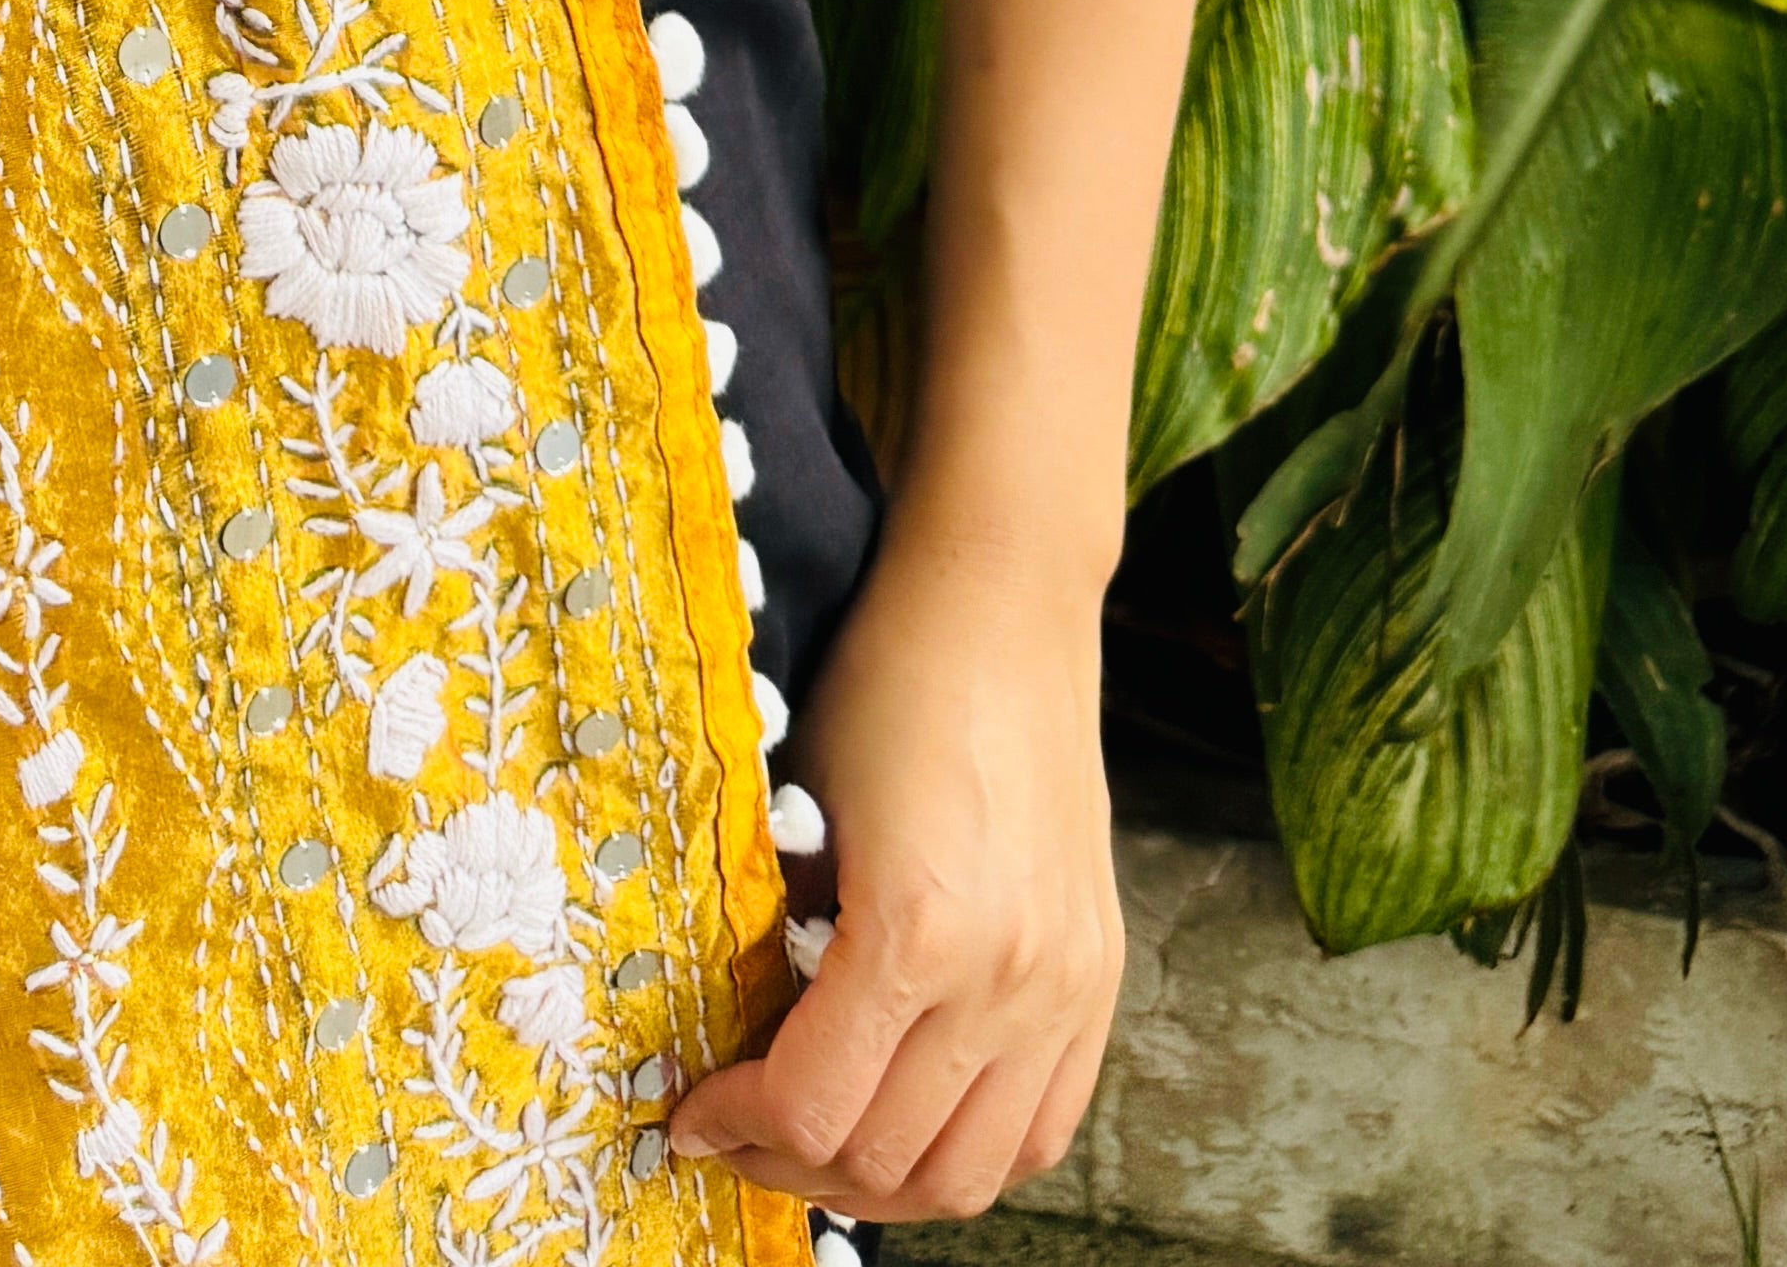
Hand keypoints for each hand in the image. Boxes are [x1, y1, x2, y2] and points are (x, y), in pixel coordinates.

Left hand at [664, 521, 1126, 1228]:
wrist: (1003, 604)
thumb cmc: (885, 681)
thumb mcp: (797, 802)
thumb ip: (780, 939)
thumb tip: (732, 1044)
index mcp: (920, 930)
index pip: (813, 1105)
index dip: (734, 1127)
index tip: (688, 1111)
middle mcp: (1008, 979)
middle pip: (889, 1161)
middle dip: (793, 1166)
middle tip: (738, 1133)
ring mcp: (1065, 987)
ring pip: (971, 1174)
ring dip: (881, 1181)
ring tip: (816, 1144)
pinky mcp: (1098, 978)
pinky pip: (1039, 1131)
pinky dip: (968, 1154)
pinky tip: (909, 1120)